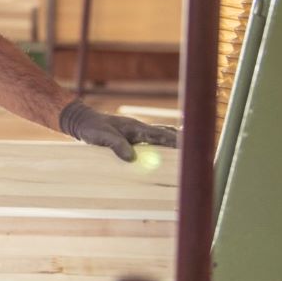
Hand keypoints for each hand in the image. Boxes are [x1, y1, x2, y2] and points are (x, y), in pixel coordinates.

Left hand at [59, 100, 178, 162]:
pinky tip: (168, 152)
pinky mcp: (133, 138)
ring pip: (162, 136)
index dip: (177, 142)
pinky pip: (153, 141)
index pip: (162, 135)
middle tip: (198, 152)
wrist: (82, 121)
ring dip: (174, 142)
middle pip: (166, 134)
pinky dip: (164, 144)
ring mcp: (137, 132)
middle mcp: (140, 129)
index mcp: (136, 128)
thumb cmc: (92, 128)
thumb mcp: (102, 137)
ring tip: (190, 153)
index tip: (190, 148)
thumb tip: (131, 159)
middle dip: (182, 141)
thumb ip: (116, 146)